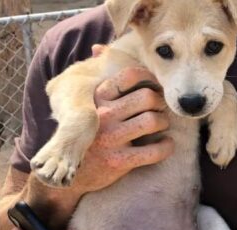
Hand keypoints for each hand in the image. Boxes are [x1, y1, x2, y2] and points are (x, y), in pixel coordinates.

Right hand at [25, 55, 173, 225]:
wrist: (69, 174)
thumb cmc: (85, 133)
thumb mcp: (84, 105)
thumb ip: (98, 81)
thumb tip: (99, 48)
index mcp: (96, 98)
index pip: (129, 76)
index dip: (149, 78)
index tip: (155, 85)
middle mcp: (103, 116)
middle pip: (147, 97)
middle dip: (160, 102)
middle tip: (160, 108)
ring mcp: (111, 139)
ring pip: (153, 121)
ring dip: (164, 122)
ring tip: (161, 125)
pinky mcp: (119, 161)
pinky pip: (154, 151)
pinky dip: (167, 147)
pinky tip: (166, 144)